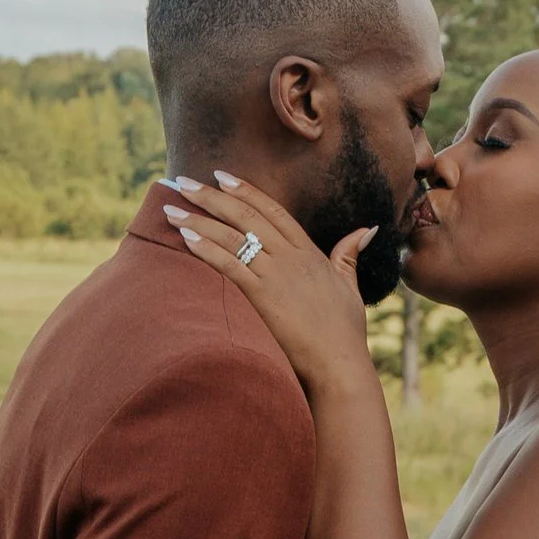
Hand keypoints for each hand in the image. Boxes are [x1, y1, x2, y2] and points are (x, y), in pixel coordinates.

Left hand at [161, 172, 375, 395]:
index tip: (221, 175)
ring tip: (171, 209)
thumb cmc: (344, 332)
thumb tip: (366, 229)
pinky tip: (186, 238)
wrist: (339, 363)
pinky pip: (230, 264)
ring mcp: (277, 274)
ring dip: (199, 220)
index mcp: (309, 252)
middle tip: (183, 181)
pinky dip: (207, 249)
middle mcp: (291, 256)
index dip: (245, 190)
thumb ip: (348, 255)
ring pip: (233, 236)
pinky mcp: (264, 296)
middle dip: (211, 196)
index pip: (272, 210)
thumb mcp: (349, 286)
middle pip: (246, 215)